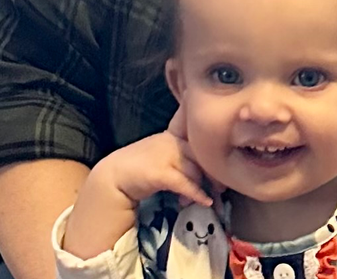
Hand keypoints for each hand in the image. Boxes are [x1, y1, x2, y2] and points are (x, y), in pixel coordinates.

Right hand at [62, 108, 210, 257]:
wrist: (112, 176)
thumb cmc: (141, 168)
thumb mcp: (164, 156)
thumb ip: (184, 159)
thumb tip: (207, 173)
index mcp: (173, 135)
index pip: (201, 141)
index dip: (214, 154)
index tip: (224, 168)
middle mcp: (170, 141)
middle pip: (203, 155)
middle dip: (215, 173)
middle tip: (221, 188)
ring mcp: (164, 154)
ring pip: (196, 169)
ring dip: (205, 186)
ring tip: (208, 198)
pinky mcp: (159, 172)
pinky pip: (185, 183)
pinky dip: (197, 193)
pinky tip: (204, 202)